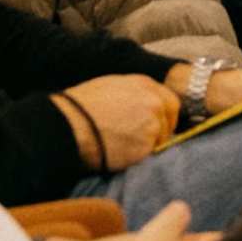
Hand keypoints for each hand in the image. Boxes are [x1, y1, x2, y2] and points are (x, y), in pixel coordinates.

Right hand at [54, 74, 178, 167]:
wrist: (70, 125)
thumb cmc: (81, 106)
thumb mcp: (110, 86)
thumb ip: (132, 93)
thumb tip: (139, 105)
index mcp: (144, 84)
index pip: (169, 100)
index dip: (163, 114)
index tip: (155, 124)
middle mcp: (153, 101)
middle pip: (171, 119)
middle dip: (162, 130)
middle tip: (145, 139)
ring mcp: (153, 123)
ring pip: (160, 138)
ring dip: (146, 144)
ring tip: (120, 143)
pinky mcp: (146, 145)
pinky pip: (147, 154)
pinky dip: (136, 156)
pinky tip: (118, 151)